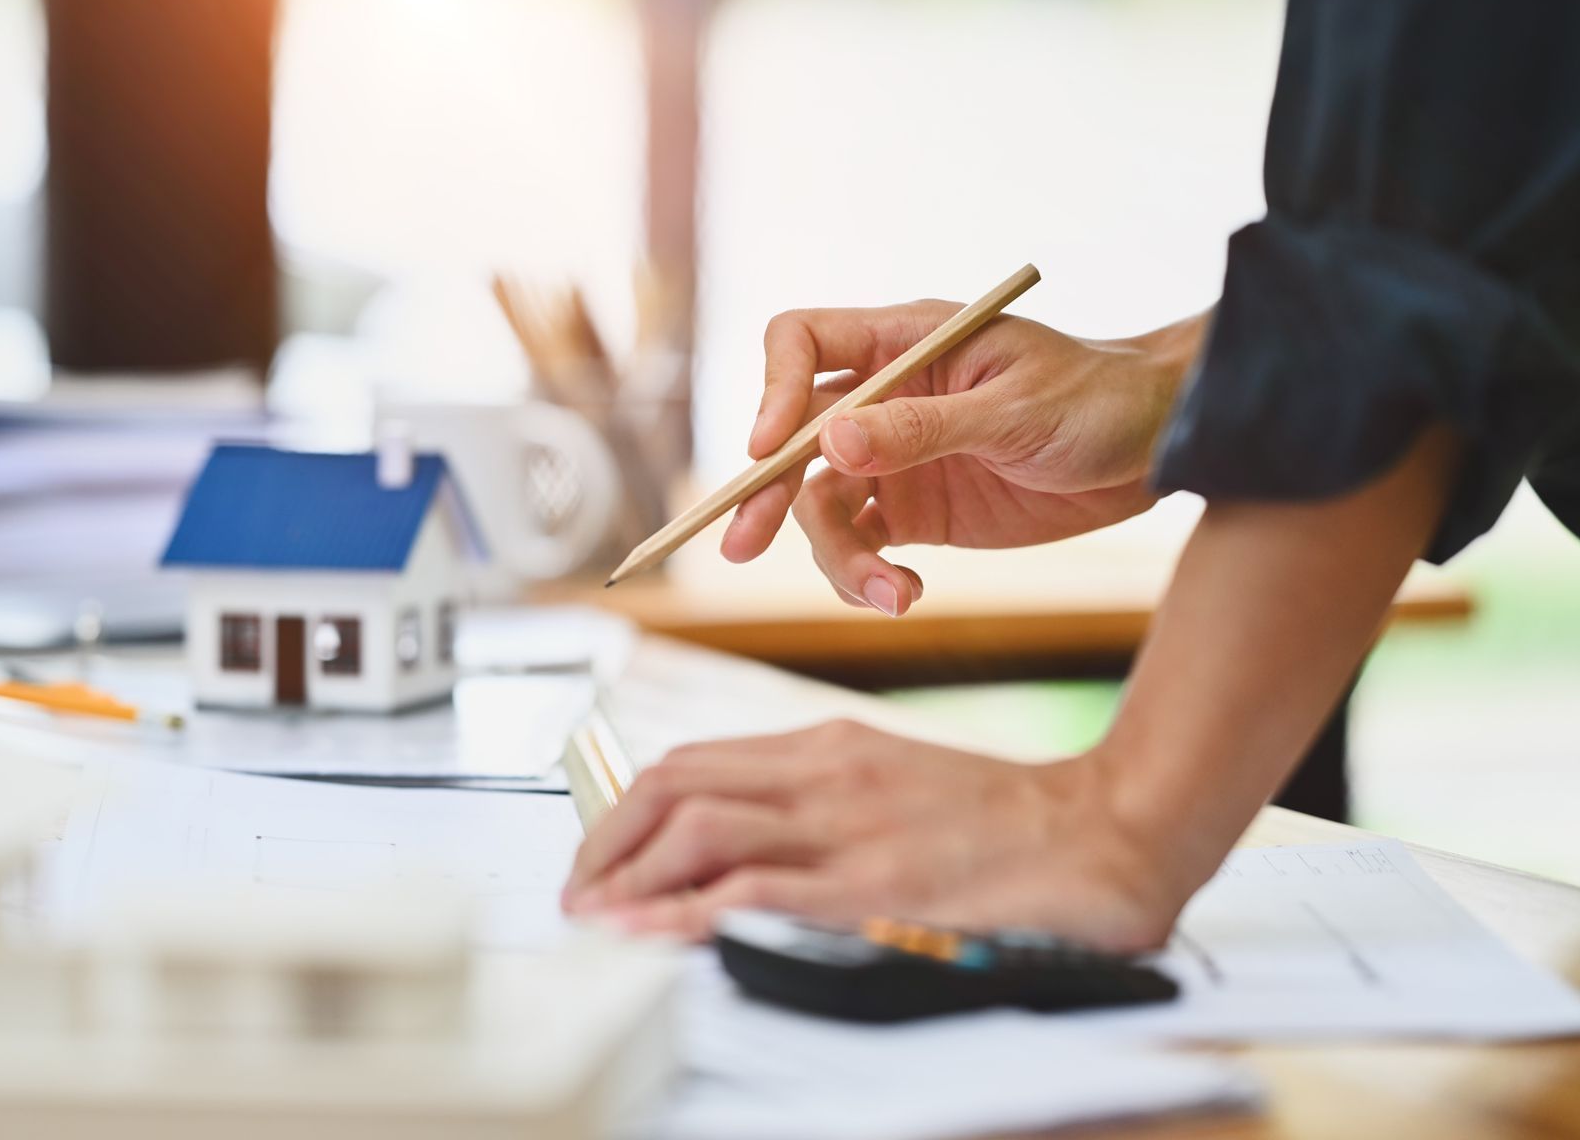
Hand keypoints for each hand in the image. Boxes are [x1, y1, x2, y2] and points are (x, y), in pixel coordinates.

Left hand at [562, 719, 1182, 951]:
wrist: (1098, 829)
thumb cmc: (999, 819)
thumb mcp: (891, 787)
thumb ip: (818, 805)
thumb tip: (738, 852)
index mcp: (827, 743)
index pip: (693, 763)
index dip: (625, 810)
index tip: (598, 857)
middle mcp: (825, 770)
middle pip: (675, 784)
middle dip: (606, 840)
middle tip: (579, 893)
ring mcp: (848, 822)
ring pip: (701, 825)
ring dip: (631, 875)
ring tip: (598, 920)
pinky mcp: (877, 878)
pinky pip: (758, 886)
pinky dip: (691, 909)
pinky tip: (655, 934)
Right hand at [723, 303, 1203, 614]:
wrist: (1157, 451)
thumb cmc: (1098, 402)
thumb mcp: (1017, 412)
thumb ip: (924, 428)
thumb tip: (831, 445)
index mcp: (907, 343)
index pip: (803, 343)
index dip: (774, 391)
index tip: (772, 450)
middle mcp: (887, 397)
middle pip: (794, 437)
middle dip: (766, 492)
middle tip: (740, 546)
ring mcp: (897, 458)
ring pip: (822, 504)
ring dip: (835, 555)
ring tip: (887, 596)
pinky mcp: (917, 513)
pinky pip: (862, 546)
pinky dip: (866, 578)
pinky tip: (903, 597)